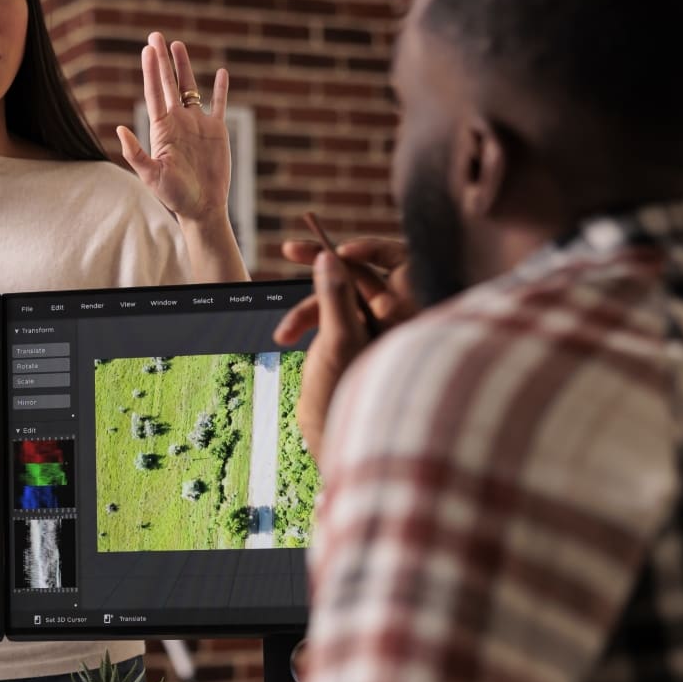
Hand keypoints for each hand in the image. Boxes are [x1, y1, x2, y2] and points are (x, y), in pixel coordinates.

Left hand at [117, 31, 230, 222]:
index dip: (150, 70)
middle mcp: (178, 122)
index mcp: (162, 129)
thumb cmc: (174, 195)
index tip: (147, 50)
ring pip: (190, 89)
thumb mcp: (151, 175)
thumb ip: (136, 153)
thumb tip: (120, 129)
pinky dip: (221, 89)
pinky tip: (221, 72)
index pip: (154, 93)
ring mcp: (197, 124)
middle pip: (168, 84)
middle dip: (162, 60)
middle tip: (155, 36)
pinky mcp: (217, 131)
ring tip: (178, 46)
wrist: (202, 207)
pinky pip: (219, 104)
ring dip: (184, 68)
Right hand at [272, 235, 414, 458]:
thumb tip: (329, 257)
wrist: (332, 437)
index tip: (319, 243)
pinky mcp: (348, 343)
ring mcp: (368, 331)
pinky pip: (326, 315)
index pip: (379, 266)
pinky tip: (288, 337)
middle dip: (320, 268)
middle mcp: (388, 320)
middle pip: (355, 277)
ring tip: (283, 334)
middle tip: (288, 246)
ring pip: (335, 298)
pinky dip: (305, 320)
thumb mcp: (338, 340)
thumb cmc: (343, 393)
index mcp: (399, 316)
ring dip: (304, 309)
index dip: (349, 250)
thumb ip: (337, 297)